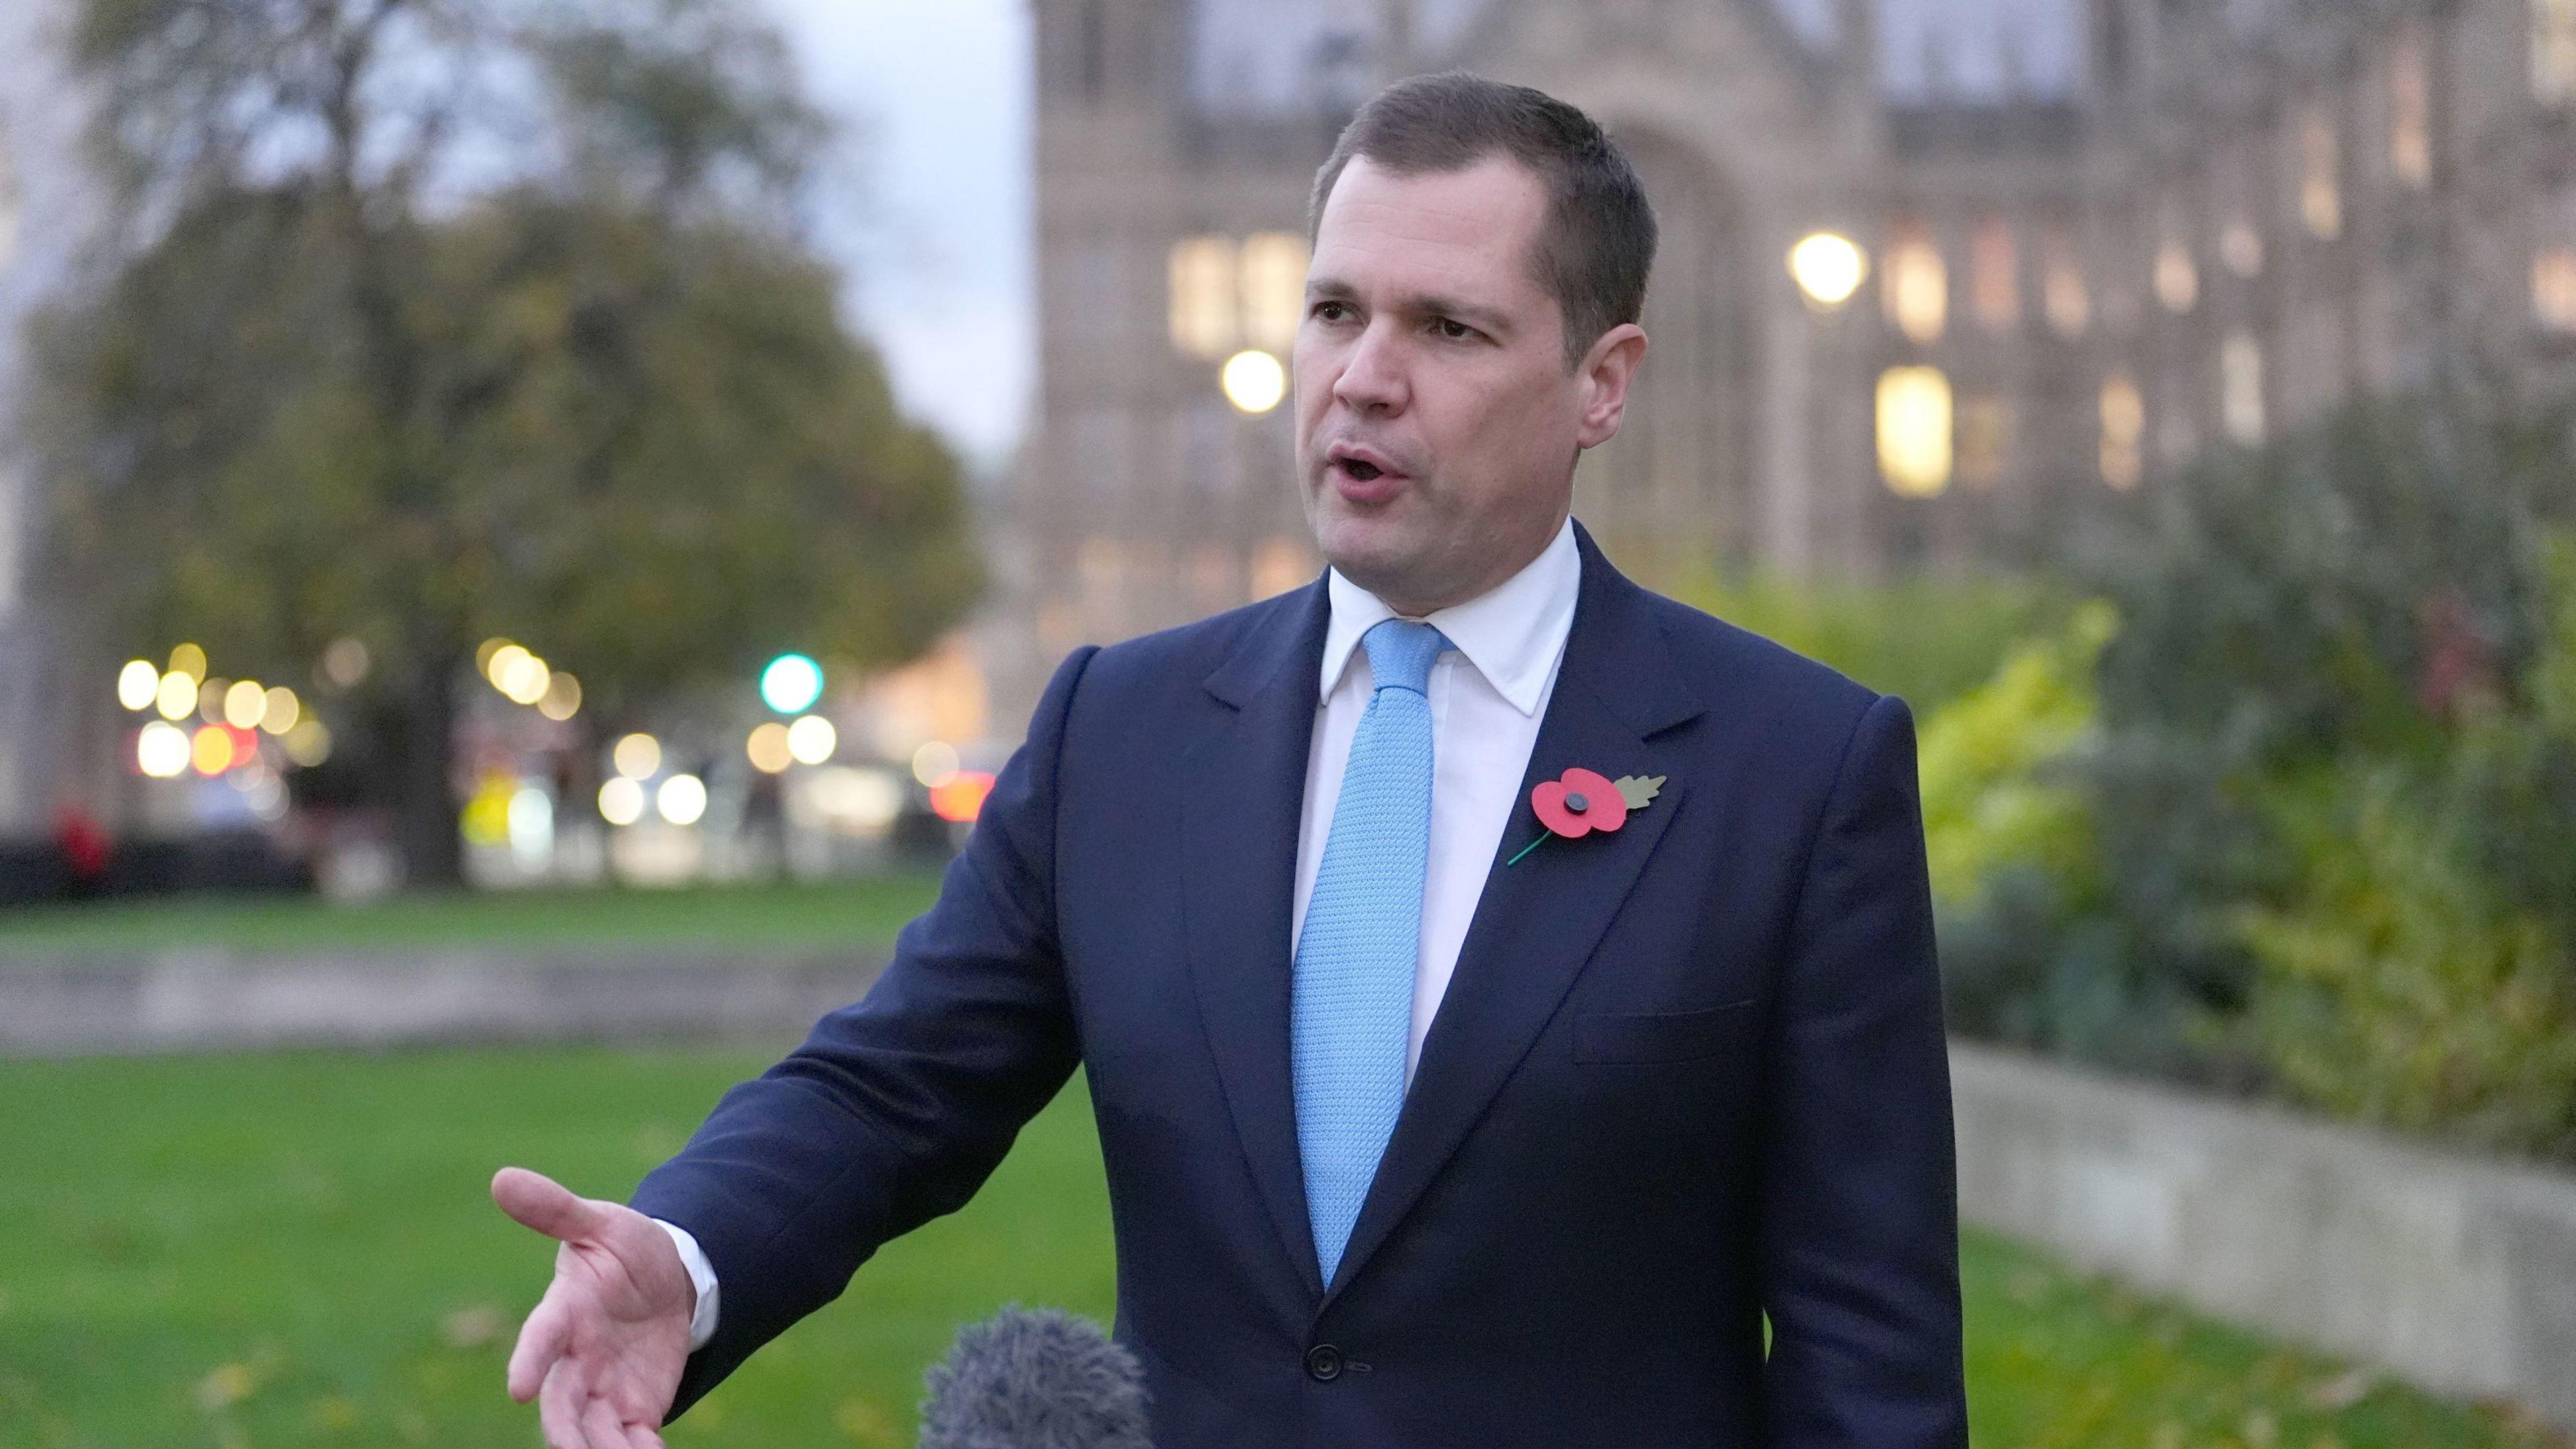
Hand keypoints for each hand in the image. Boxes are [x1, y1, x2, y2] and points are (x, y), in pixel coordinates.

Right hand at [492, 1166, 695, 1448]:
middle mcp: (576, 1359)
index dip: (529, 1361)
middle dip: (564, 1431)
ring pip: (593, 1431)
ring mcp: (602, 1387)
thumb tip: (501, 1177)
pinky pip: (631, 1439)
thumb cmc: (624, 1249)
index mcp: (565, 1311)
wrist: (668, 1280)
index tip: (518, 1388)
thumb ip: (556, 1210)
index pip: (540, 1337)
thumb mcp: (601, 1223)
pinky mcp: (632, 1406)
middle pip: (561, 1403)